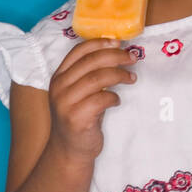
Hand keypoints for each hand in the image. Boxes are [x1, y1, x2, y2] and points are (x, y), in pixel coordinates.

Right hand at [47, 37, 136, 160]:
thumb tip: (116, 50)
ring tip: (131, 78)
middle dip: (115, 56)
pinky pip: (101, 99)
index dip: (100, 43)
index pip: (78, 51)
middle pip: (90, 62)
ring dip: (119, 75)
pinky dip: (113, 97)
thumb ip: (89, 73)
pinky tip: (117, 100)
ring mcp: (65, 103)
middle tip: (132, 58)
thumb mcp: (78, 92)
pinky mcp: (76, 118)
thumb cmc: (79, 116)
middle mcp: (59, 87)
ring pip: (96, 79)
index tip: (119, 42)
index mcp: (59, 76)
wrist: (69, 149)